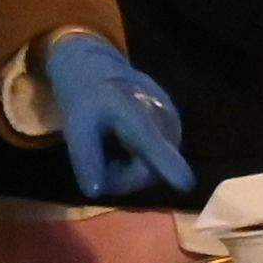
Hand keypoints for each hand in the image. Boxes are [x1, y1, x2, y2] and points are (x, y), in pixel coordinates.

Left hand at [36, 33, 191, 201]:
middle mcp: (163, 119)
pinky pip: (158, 160)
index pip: (151, 143)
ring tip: (111, 147)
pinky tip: (124, 143)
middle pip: (150, 170)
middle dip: (123, 178)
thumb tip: (95, 193)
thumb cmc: (87, 98)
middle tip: (98, 165)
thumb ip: (86, 158)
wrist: (101, 70)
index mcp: (134, 112)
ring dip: (129, 169)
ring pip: (154, 168)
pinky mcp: (176, 130)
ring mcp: (173, 125)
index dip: (168, 164)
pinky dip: (138, 161)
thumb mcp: (76, 127)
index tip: (187, 184)